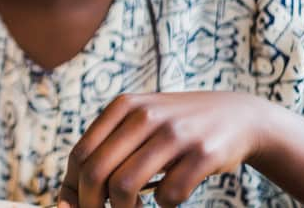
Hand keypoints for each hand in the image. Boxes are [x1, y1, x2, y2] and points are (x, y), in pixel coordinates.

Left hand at [58, 92, 266, 207]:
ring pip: (125, 186)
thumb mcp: (139, 123)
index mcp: (123, 106)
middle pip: (96, 172)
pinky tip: (170, 195)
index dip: (72, 188)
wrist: (237, 116)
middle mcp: (145, 115)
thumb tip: (65, 200)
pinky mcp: (203, 153)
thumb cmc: (174, 128)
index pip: (80, 154)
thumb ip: (105, 150)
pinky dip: (164, 204)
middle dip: (92, 205)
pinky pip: (167, 195)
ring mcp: (174, 133)